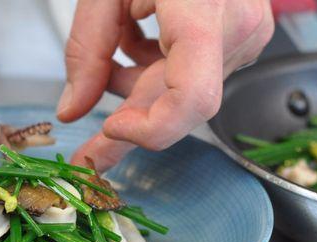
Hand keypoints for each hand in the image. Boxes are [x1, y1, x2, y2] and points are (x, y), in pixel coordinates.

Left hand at [60, 0, 273, 170]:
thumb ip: (86, 51)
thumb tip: (73, 111)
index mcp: (204, 11)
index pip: (191, 98)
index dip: (149, 128)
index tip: (109, 128)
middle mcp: (236, 30)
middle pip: (178, 106)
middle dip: (127, 126)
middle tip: (88, 152)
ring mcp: (243, 37)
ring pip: (181, 94)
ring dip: (136, 87)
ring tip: (110, 57)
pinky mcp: (238, 41)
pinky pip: (191, 76)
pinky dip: (152, 70)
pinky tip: (133, 43)